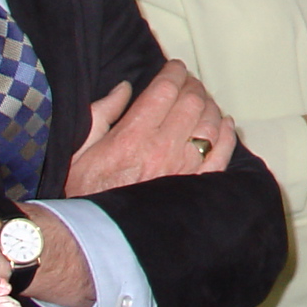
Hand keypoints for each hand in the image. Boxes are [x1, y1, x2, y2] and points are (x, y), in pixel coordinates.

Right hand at [65, 61, 235, 196]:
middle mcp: (164, 150)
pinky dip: (228, 135)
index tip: (174, 67)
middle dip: (192, 85)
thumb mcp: (78, 150)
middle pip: (192, 103)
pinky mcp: (196, 188)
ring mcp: (184, 170)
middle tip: (187, 82)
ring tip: (202, 100)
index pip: (165, 91)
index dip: (173, 73)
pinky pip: (222, 155)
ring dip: (210, 106)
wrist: (94, 238)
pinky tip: (225, 124)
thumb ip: (101, 113)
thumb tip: (124, 88)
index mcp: (133, 137)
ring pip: (211, 124)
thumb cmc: (83, 193)